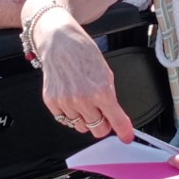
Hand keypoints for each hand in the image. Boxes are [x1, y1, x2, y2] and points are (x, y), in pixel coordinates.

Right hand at [36, 8, 133, 141]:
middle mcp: (83, 99)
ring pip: (81, 127)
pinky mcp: (52, 102)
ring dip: (84, 118)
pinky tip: (71, 98)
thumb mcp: (106, 75)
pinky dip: (70, 113)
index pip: (116, 120)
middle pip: (97, 130)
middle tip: (101, 112)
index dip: (123, 131)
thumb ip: (111, 99)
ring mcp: (66, 102)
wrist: (60, 42)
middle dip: (102, 124)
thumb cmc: (83, 54)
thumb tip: (116, 119)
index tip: (126, 136)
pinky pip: (65, 120)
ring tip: (83, 100)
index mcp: (101, 91)